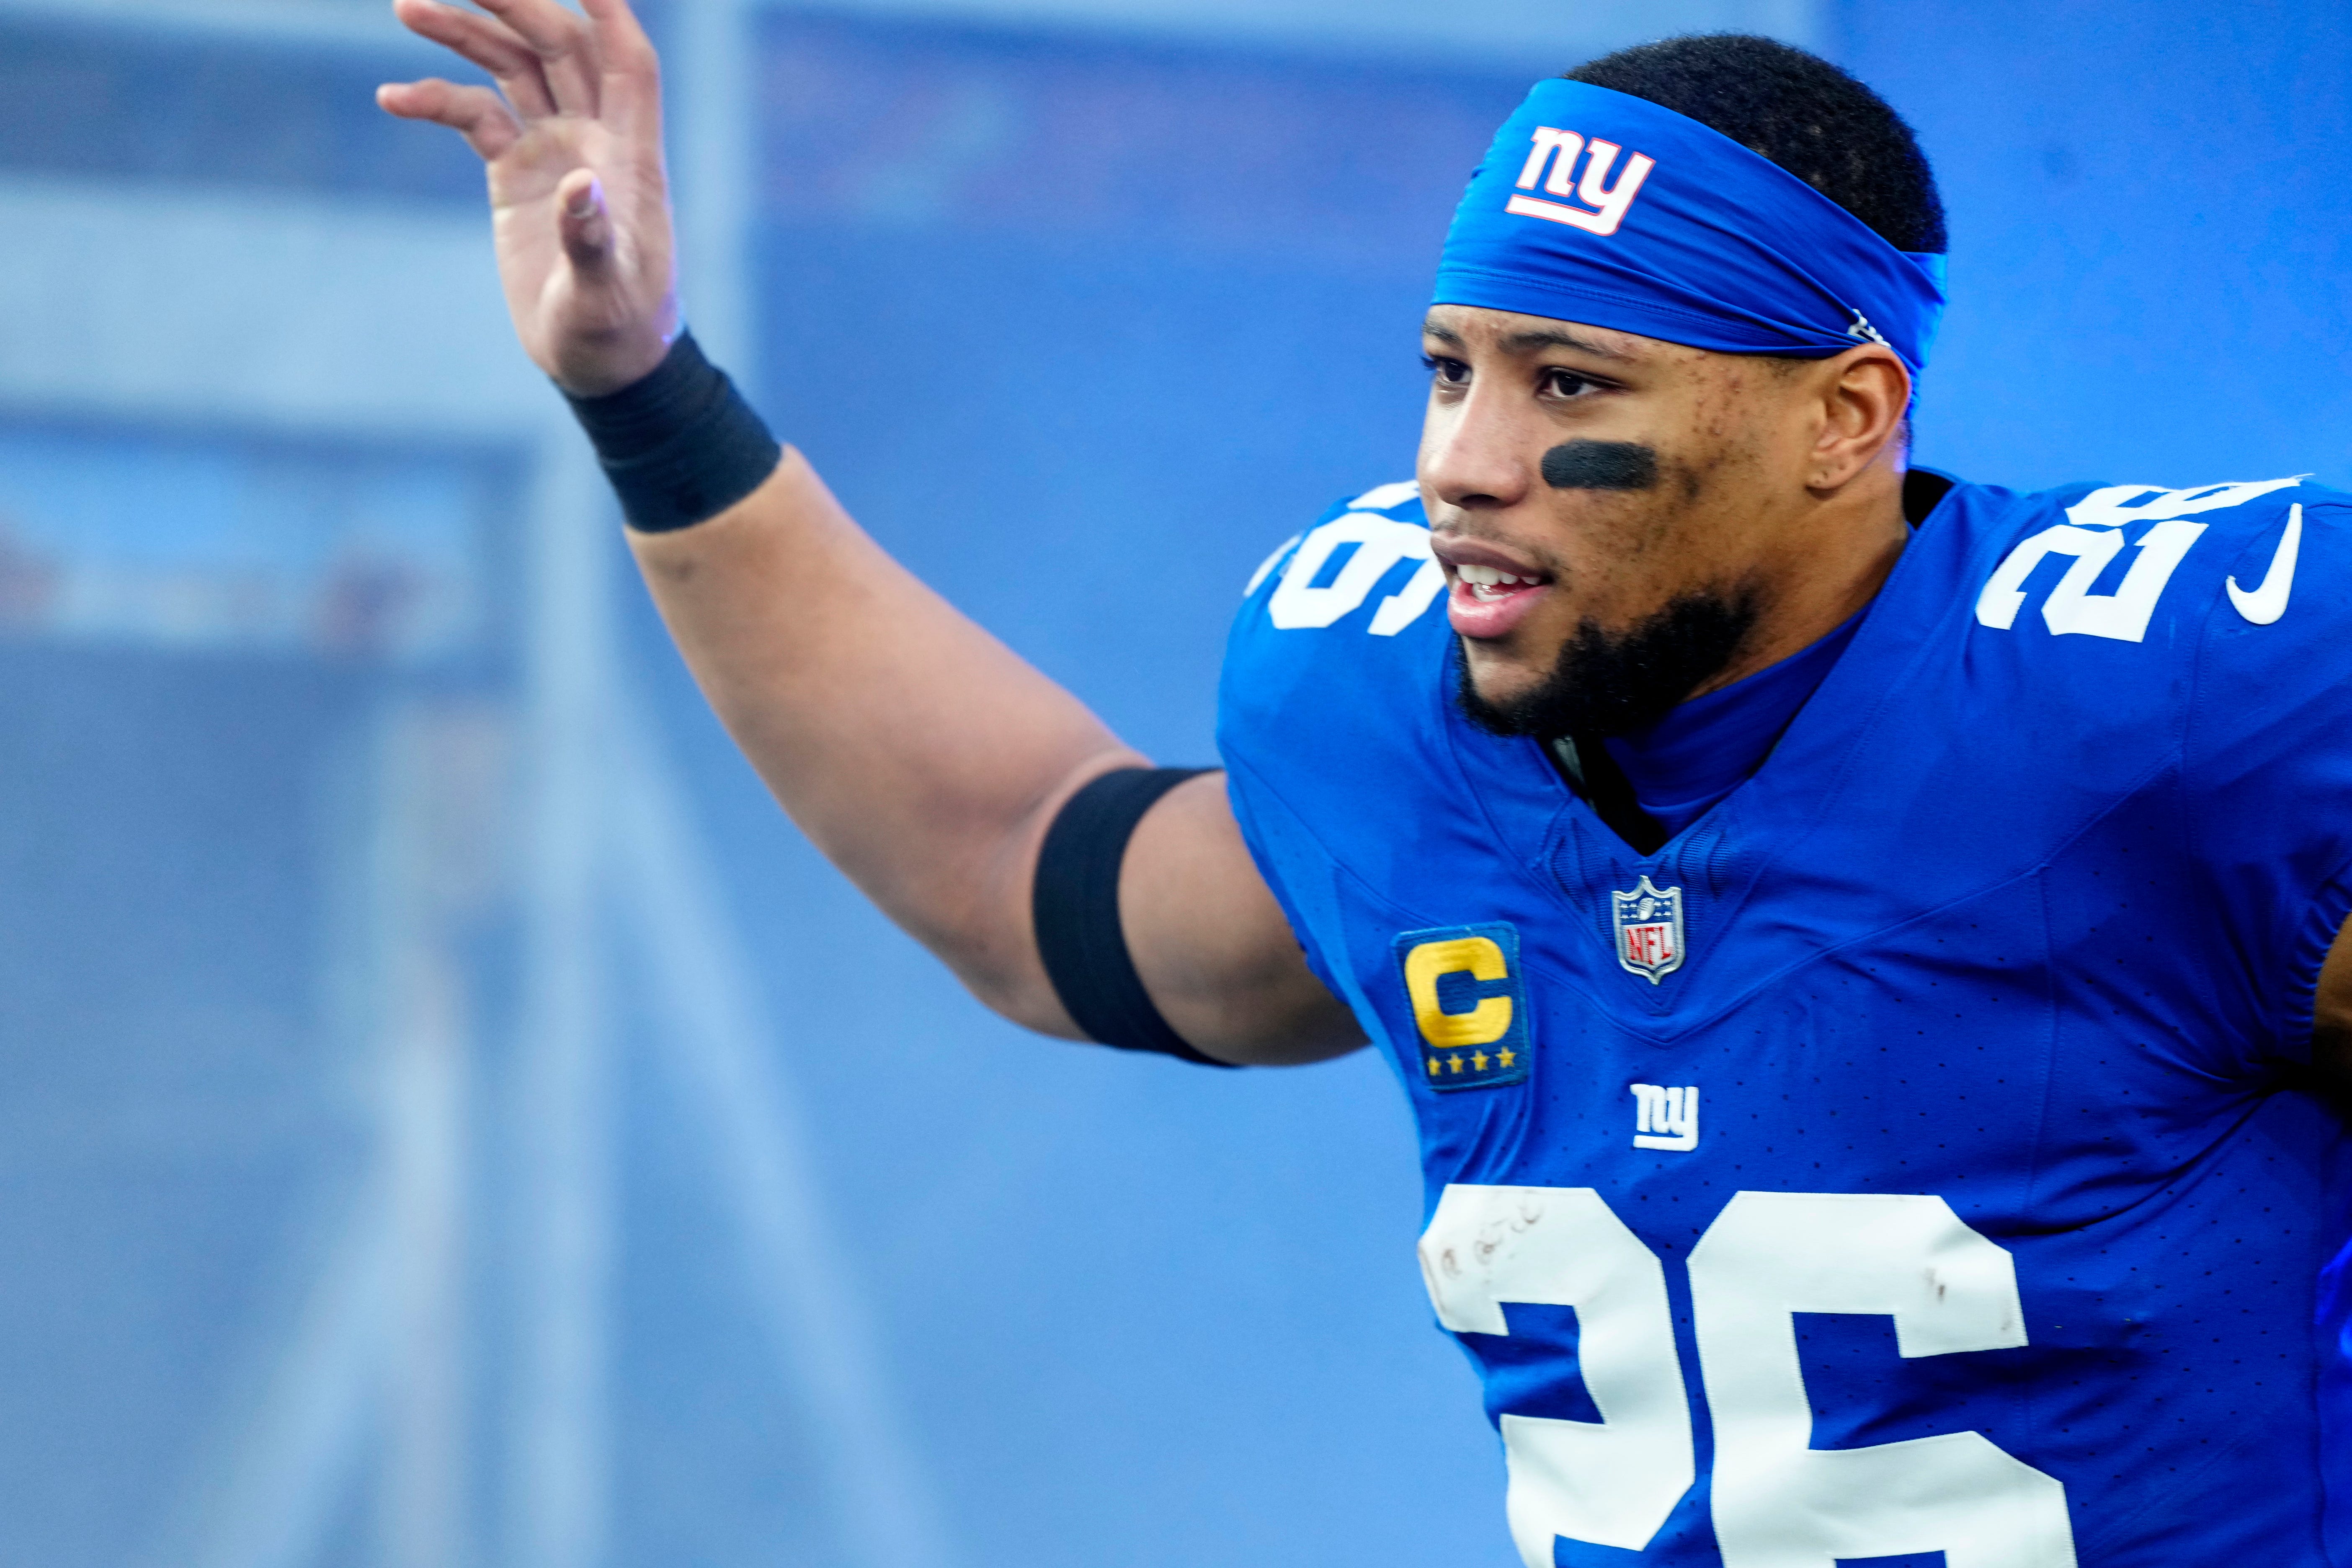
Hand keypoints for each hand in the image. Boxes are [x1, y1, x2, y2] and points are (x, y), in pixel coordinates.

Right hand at [379, 0, 679, 395]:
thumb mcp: (606, 294)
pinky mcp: (515, 174)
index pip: (628, 63)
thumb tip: (578, 186)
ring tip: (406, 7)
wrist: (598, 365)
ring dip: (465, 33)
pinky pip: (473, 117)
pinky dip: (436, 100)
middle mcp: (594, 140)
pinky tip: (392, 97)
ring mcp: (552, 151)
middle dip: (514, 4)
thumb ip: (592, 240)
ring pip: (512, 68)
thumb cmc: (618, 332)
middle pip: (559, 46)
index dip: (610, 11)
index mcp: (631, 158)